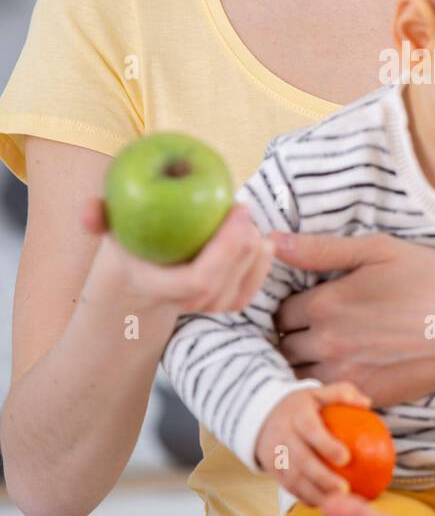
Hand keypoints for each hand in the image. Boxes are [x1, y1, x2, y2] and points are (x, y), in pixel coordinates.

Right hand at [83, 197, 276, 314]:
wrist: (142, 280)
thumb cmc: (129, 245)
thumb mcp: (111, 229)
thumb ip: (98, 218)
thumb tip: (89, 211)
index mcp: (158, 287)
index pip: (199, 280)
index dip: (225, 249)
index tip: (235, 210)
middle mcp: (186, 303)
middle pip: (227, 282)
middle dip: (243, 243)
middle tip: (243, 207)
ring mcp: (209, 308)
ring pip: (244, 285)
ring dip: (254, 250)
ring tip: (246, 218)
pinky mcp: (227, 304)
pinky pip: (252, 288)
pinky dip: (263, 264)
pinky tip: (263, 238)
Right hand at [254, 380, 371, 505]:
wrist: (262, 417)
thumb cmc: (300, 407)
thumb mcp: (318, 393)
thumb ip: (342, 394)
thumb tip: (367, 403)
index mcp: (297, 415)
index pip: (310, 430)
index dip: (326, 444)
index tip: (346, 458)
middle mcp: (284, 436)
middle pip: (302, 460)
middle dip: (323, 478)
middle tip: (345, 489)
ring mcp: (277, 456)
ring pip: (295, 479)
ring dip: (316, 494)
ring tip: (339, 502)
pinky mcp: (274, 471)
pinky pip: (290, 488)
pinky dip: (307, 498)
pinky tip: (328, 504)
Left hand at [268, 230, 434, 405]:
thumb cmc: (431, 281)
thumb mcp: (379, 250)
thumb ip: (321, 248)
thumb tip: (272, 240)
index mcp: (325, 303)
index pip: (280, 309)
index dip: (292, 305)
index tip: (307, 303)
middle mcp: (326, 343)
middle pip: (282, 344)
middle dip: (291, 334)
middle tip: (312, 327)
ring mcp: (344, 374)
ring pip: (296, 374)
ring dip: (301, 364)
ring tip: (322, 352)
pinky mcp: (363, 397)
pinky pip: (324, 397)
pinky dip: (323, 387)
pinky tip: (341, 372)